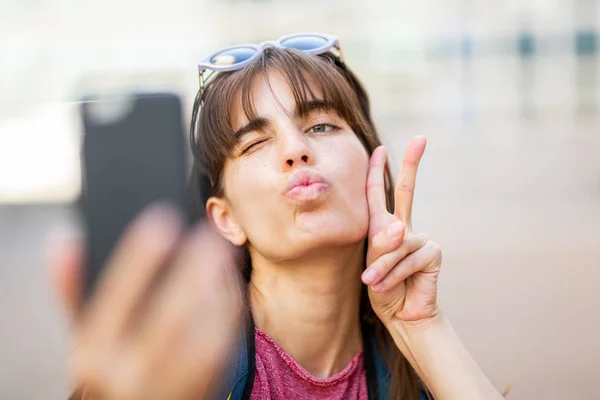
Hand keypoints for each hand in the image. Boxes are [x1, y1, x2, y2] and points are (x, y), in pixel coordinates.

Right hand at [48, 204, 241, 399]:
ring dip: (217, 284)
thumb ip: (74, 292)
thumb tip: (64, 239)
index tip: (161, 219)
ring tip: (222, 252)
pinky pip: (224, 342)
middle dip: (193, 268)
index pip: (115, 298)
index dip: (139, 257)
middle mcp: (129, 372)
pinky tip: (227, 283)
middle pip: (170, 313)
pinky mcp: (204, 386)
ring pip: (204, 328)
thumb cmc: (112, 368)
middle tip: (210, 233)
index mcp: (93, 353)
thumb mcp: (86, 338)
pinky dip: (229, 307)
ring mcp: (169, 383)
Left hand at [362, 137, 441, 325]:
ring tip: (372, 282)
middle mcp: (403, 228)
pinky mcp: (432, 252)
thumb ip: (381, 246)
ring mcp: (419, 238)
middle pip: (407, 191)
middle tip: (421, 139)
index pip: (378, 195)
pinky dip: (395, 273)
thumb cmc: (383, 289)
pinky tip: (388, 285)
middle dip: (412, 164)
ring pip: (397, 243)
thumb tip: (401, 226)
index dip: (378, 171)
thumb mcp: (372, 266)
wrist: (401, 315)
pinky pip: (408, 257)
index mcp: (383, 227)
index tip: (380, 148)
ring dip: (382, 266)